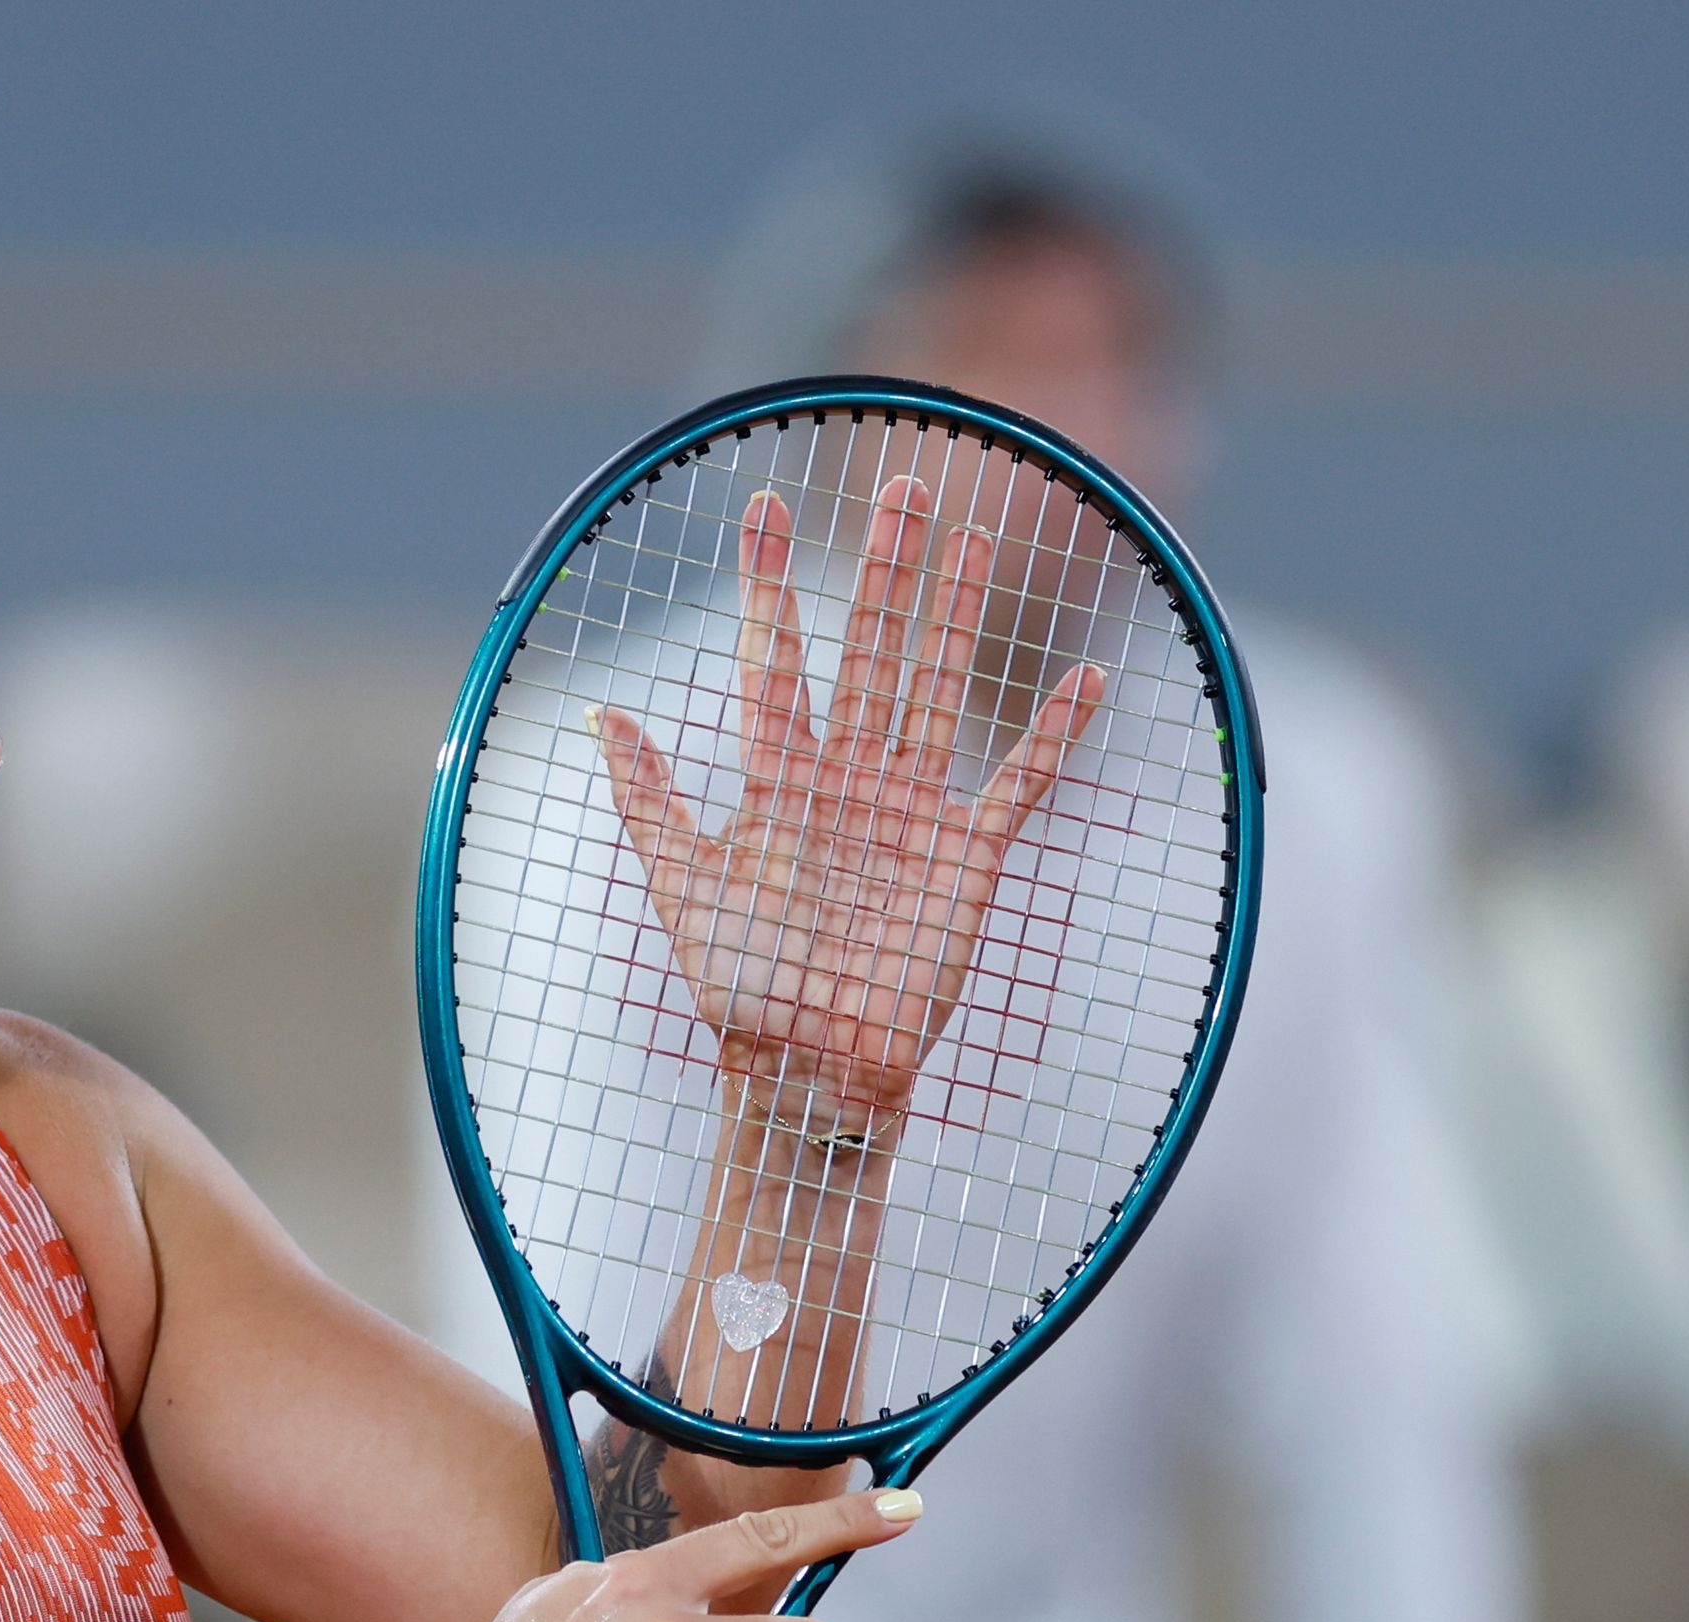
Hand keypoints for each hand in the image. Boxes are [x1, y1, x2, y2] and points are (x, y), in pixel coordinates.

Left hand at [589, 477, 1101, 1129]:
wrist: (810, 1070)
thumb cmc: (744, 992)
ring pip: (938, 689)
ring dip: (956, 618)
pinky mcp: (967, 856)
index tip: (765, 506)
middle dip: (885, 569)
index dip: (771, 585)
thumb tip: (603, 716)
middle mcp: (849, 780)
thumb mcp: (683, 893)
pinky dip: (1053, 736)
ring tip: (974, 537)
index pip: (777, 660)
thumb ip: (651, 804)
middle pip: (871, 651)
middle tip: (903, 484)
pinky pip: (1019, 784)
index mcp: (779, 781)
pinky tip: (1085, 680)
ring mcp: (912, 811)